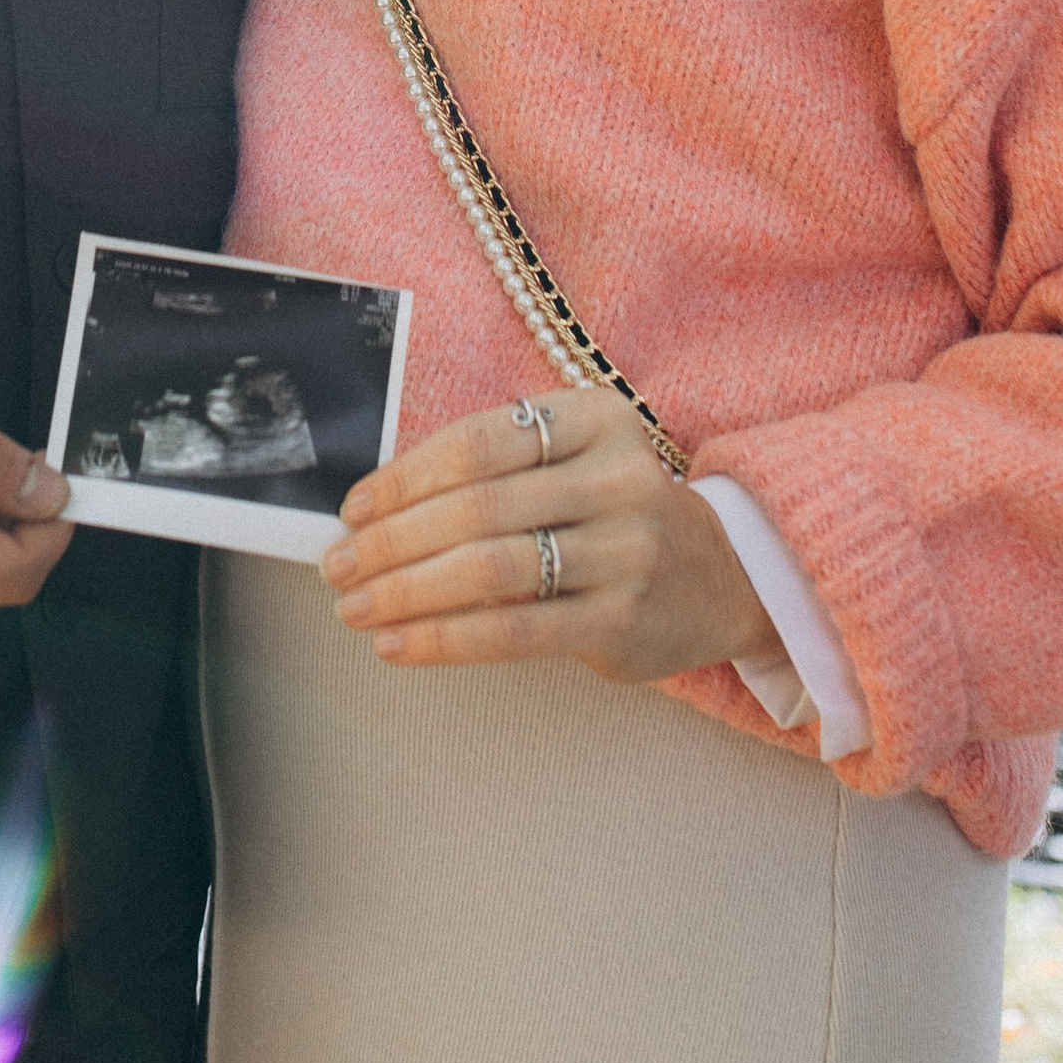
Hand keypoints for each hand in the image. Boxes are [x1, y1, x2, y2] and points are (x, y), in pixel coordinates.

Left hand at [321, 388, 773, 685]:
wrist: (725, 574)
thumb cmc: (615, 512)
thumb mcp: (575, 459)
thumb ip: (496, 468)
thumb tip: (374, 509)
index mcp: (597, 418)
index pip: (478, 441)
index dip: (404, 476)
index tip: (354, 509)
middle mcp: (618, 478)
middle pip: (476, 508)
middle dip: (391, 541)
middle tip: (337, 565)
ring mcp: (626, 551)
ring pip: (488, 570)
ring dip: (405, 591)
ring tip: (355, 607)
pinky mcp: (622, 621)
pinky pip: (512, 631)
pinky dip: (442, 639)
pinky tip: (397, 644)